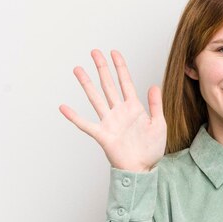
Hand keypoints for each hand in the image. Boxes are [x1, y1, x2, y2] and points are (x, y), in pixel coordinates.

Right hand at [59, 49, 166, 171]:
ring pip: (96, 98)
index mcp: (134, 108)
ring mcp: (109, 122)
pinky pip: (86, 124)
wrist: (143, 169)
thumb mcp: (159, 124)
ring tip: (78, 69)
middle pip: (108, 85)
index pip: (125, 82)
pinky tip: (64, 107)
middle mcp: (119, 112)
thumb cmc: (151, 149)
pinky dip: (74, 116)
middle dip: (102, 68)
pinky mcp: (102, 135)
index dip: (120, 67)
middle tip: (94, 52)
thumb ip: (155, 105)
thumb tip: (154, 85)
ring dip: (87, 84)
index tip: (114, 52)